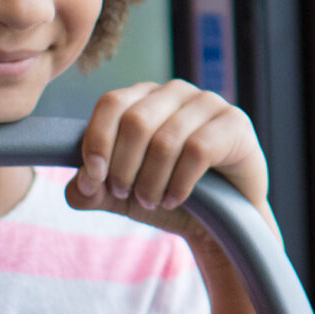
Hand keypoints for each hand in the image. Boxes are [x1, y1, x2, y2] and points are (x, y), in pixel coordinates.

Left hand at [70, 82, 271, 313]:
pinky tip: (175, 199)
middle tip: (124, 194)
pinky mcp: (235, 123)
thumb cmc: (165, 197)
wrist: (216, 221)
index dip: (97, 140)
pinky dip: (179, 183)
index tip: (94, 177)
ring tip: (152, 202)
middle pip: (135, 121)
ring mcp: (208, 103)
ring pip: (165, 139)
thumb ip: (90, 189)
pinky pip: (198, 150)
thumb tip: (79, 184)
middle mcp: (175, 92)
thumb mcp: (119, 196)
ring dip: (151, 181)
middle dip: (123, 166)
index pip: (111, 103)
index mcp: (144, 97)